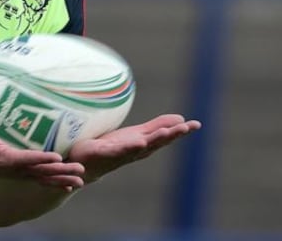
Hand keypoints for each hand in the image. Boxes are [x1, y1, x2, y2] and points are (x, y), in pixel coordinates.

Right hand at [0, 125, 85, 188]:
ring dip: (63, 179)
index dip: (41, 158)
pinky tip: (69, 187)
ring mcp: (19, 174)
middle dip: (61, 171)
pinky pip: (41, 181)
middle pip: (42, 171)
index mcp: (6, 159)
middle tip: (80, 170)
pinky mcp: (21, 175)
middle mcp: (15, 169)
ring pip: (45, 178)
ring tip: (81, 181)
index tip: (57, 157)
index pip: (26, 158)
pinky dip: (56, 184)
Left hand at [67, 114, 200, 183]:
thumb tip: (181, 119)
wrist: (85, 162)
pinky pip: (118, 150)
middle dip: (171, 135)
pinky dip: (129, 147)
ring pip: (140, 147)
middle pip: (156, 142)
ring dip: (154, 141)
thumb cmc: (112, 148)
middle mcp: (135, 150)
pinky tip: (139, 142)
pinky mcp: (104, 153)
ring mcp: (120, 153)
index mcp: (144, 144)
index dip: (180, 131)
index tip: (196, 125)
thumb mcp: (137, 134)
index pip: (165, 136)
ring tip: (167, 132)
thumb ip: (157, 126)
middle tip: (187, 128)